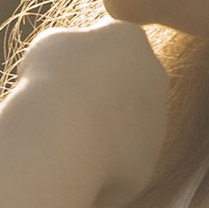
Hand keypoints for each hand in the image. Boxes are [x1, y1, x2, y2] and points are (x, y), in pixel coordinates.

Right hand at [8, 13, 167, 207]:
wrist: (63, 132)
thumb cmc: (51, 80)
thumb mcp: (52, 44)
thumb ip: (75, 48)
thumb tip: (81, 68)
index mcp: (131, 40)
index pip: (105, 48)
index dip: (73, 65)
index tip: (52, 77)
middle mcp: (155, 78)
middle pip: (121, 89)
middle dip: (95, 100)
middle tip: (59, 110)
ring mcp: (157, 122)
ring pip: (120, 130)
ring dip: (95, 135)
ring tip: (65, 138)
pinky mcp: (147, 163)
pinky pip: (116, 166)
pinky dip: (95, 167)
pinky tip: (74, 162)